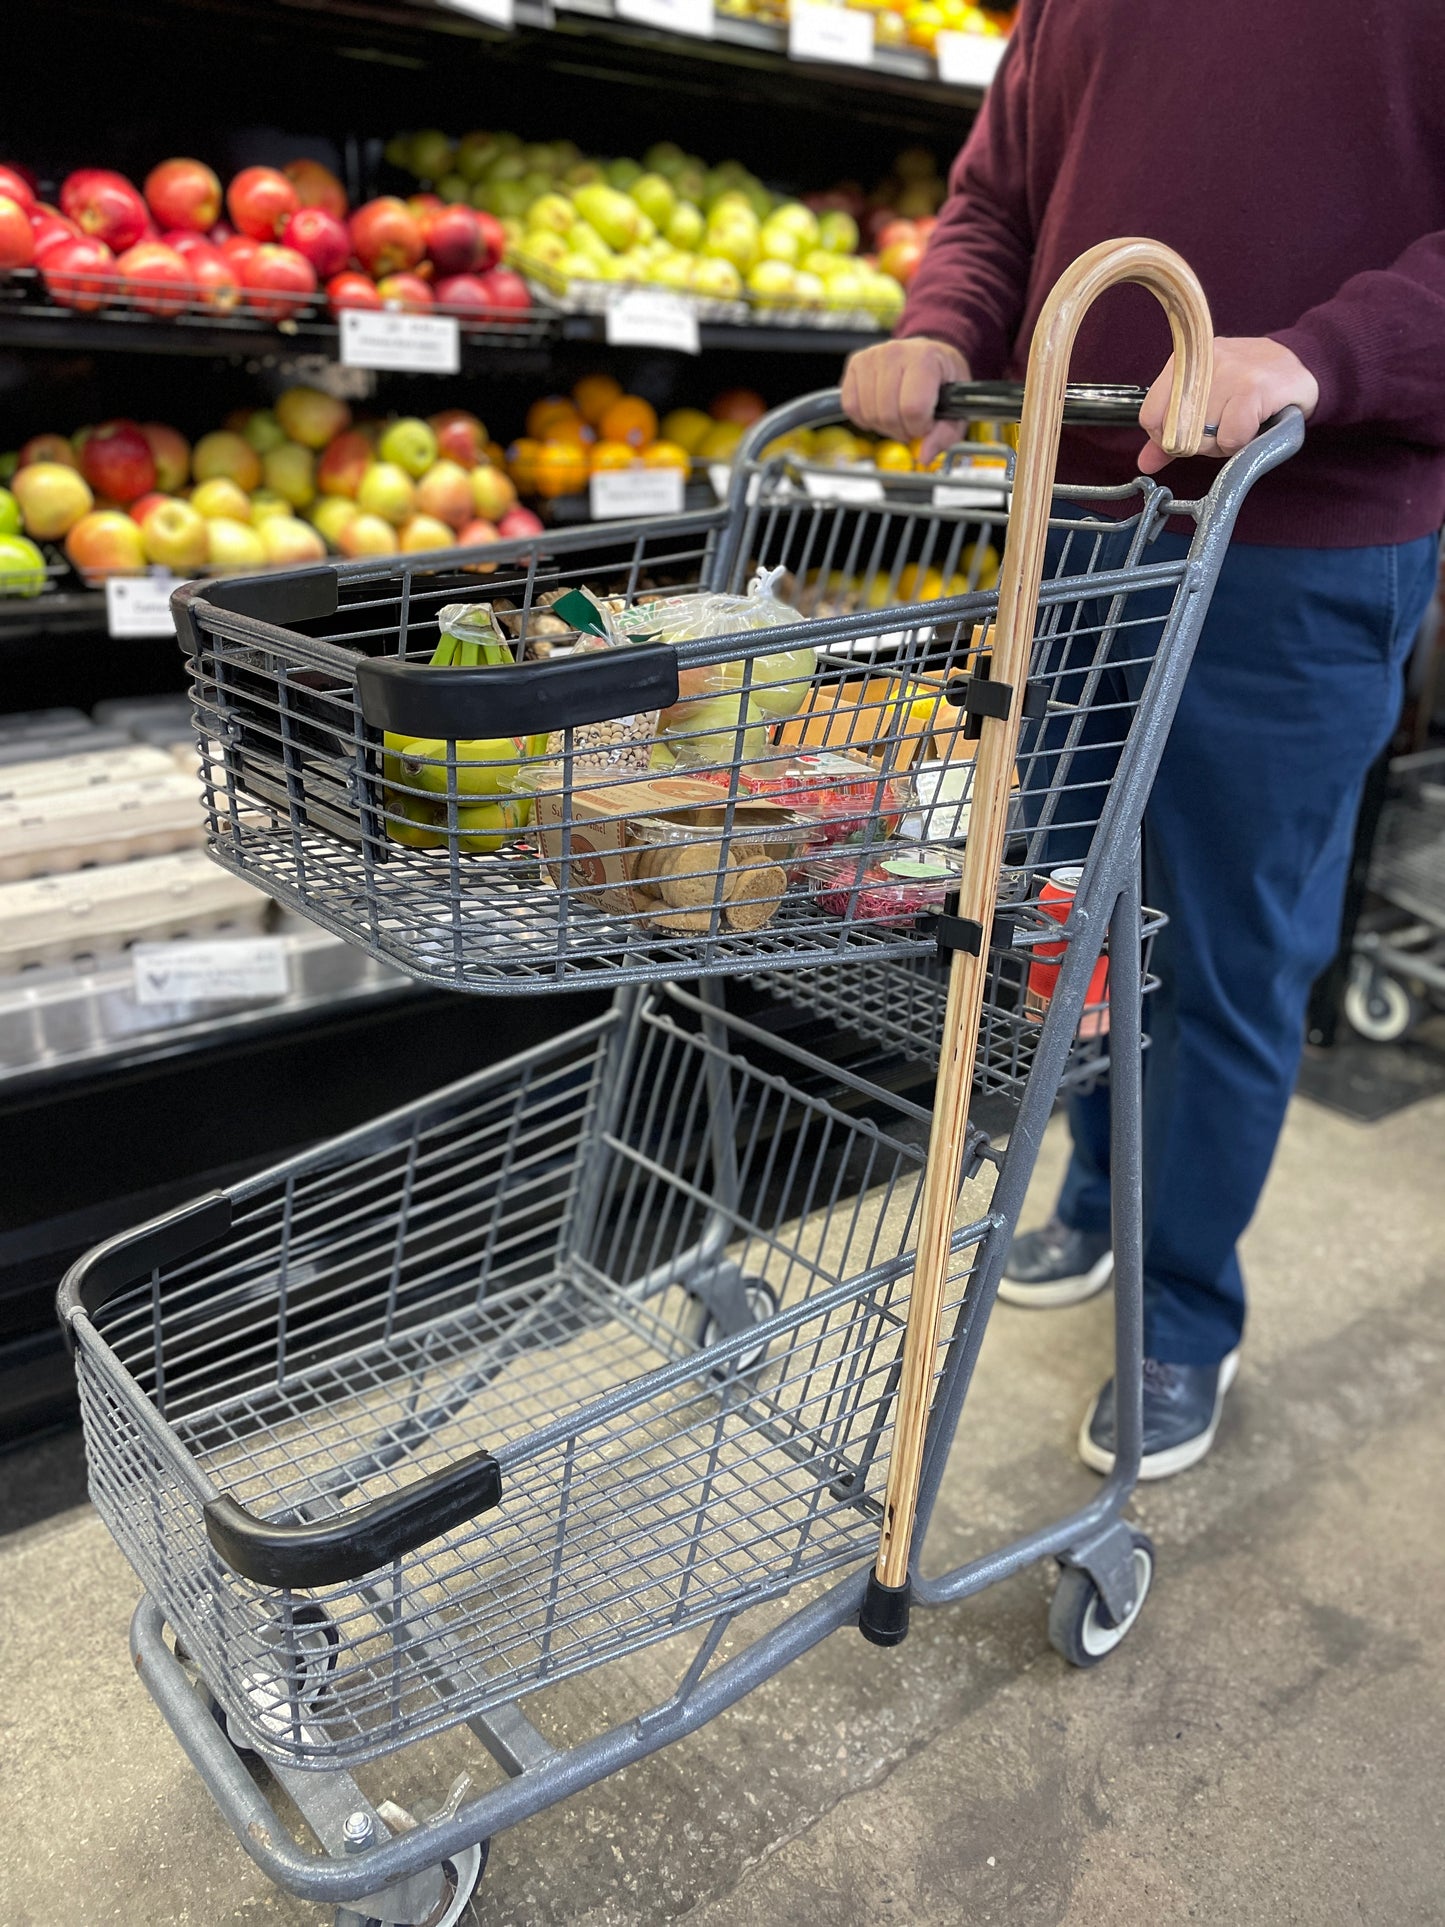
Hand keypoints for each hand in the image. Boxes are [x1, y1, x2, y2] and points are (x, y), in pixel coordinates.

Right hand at [841, 337, 971, 458]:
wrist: (928, 354)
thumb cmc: (942, 377)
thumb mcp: (956, 405)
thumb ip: (945, 434)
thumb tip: (923, 455)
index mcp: (924, 359)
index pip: (913, 408)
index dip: (919, 427)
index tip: (926, 424)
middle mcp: (895, 353)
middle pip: (888, 413)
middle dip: (901, 430)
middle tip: (912, 423)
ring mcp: (871, 357)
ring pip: (869, 413)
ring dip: (884, 425)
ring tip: (898, 416)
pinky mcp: (855, 364)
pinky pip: (851, 406)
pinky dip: (865, 418)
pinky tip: (880, 411)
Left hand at [1138, 336, 1317, 473]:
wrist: (1302, 365)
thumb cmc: (1250, 387)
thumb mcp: (1207, 402)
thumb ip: (1173, 432)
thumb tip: (1145, 463)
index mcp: (1184, 363)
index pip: (1152, 414)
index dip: (1167, 438)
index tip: (1188, 438)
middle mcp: (1204, 362)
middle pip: (1178, 431)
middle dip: (1200, 444)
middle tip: (1223, 430)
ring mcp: (1230, 372)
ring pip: (1205, 435)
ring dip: (1223, 444)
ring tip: (1241, 425)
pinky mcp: (1255, 387)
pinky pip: (1231, 436)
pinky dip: (1240, 443)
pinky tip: (1253, 427)